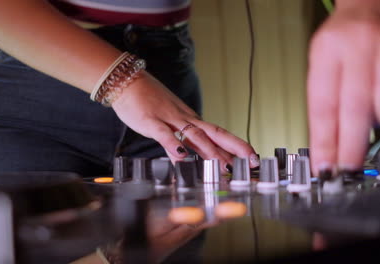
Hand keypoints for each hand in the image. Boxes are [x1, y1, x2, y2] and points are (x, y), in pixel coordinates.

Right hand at [112, 71, 258, 172]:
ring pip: (195, 136)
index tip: (252, 156)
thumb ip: (177, 142)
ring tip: (225, 167)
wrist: (127, 81)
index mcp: (191, 120)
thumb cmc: (147, 102)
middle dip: (235, 148)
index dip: (236, 145)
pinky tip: (181, 156)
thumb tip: (187, 160)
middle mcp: (185, 119)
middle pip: (215, 133)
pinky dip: (174, 146)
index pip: (219, 134)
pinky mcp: (151, 121)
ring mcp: (169, 119)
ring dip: (211, 152)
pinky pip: (164, 135)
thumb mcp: (167, 123)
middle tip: (252, 161)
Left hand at [308, 0, 379, 174]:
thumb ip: (327, 94)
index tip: (323, 166)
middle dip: (350, 145)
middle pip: (354, 107)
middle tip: (347, 167)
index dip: (323, 141)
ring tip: (371, 127)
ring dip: (378, 122)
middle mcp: (359, 45)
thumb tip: (327, 140)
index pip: (322, 104)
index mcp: (327, 50)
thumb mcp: (324, 58)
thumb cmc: (347, 34)